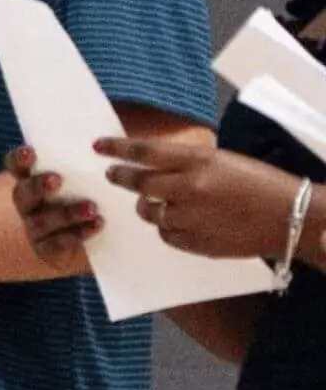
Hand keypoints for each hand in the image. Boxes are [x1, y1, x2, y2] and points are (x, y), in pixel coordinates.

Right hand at [5, 145, 99, 271]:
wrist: (109, 242)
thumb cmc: (101, 198)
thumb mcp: (98, 176)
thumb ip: (96, 159)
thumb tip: (118, 132)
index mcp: (35, 178)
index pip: (16, 165)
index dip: (19, 159)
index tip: (33, 152)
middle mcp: (30, 204)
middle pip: (22, 193)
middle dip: (38, 186)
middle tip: (58, 180)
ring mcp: (35, 228)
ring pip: (39, 221)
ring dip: (64, 213)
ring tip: (92, 208)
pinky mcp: (47, 250)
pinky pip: (54, 244)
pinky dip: (75, 235)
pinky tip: (96, 226)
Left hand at [97, 130, 306, 261]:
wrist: (290, 217)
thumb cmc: (259, 183)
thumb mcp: (221, 160)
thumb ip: (185, 162)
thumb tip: (150, 162)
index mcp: (199, 161)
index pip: (145, 152)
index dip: (117, 148)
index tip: (98, 145)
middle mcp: (190, 188)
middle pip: (139, 183)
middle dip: (120, 177)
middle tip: (111, 174)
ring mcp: (192, 218)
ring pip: (149, 212)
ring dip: (146, 205)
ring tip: (153, 201)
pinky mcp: (197, 243)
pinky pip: (166, 235)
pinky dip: (167, 228)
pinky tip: (178, 222)